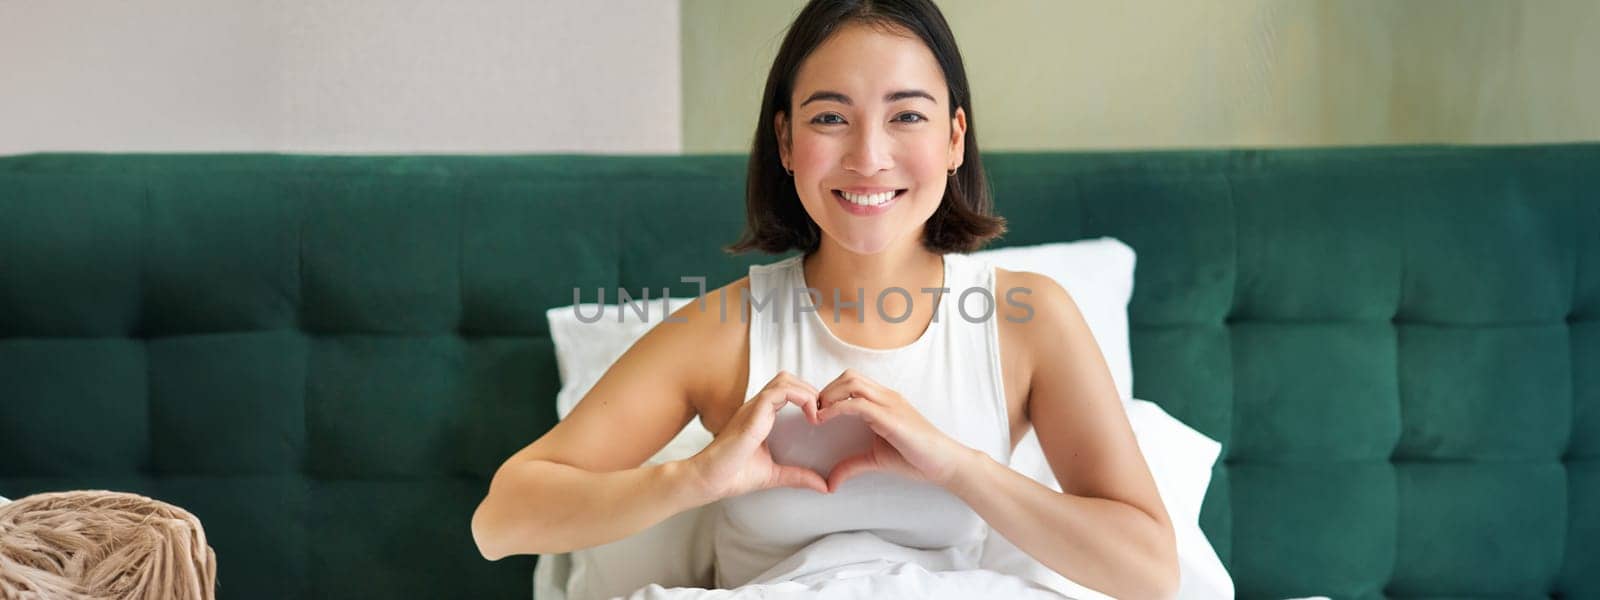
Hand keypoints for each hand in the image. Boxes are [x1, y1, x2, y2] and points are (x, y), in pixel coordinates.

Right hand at [687, 371, 829, 499]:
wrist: (708, 481)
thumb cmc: (733, 476)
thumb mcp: (775, 475)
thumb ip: (799, 476)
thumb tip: (825, 486)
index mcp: (760, 416)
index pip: (787, 390)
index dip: (807, 397)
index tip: (821, 418)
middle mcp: (756, 407)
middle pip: (787, 379)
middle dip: (811, 390)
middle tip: (823, 414)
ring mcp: (753, 408)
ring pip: (785, 381)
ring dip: (807, 392)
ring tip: (818, 414)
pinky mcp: (752, 414)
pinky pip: (779, 392)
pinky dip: (801, 397)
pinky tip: (811, 417)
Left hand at [816, 368, 974, 491]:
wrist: (945, 463)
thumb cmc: (916, 458)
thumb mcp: (876, 460)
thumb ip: (852, 465)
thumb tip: (830, 483)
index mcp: (885, 401)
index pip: (853, 381)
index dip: (831, 391)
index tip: (817, 411)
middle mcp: (887, 397)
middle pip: (849, 376)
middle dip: (827, 390)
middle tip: (813, 411)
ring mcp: (890, 404)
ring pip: (852, 383)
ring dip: (829, 395)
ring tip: (817, 414)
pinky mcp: (891, 417)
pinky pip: (858, 404)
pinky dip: (836, 408)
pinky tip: (824, 419)